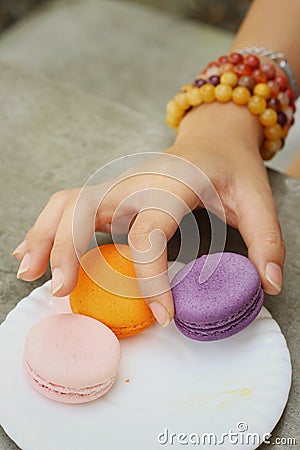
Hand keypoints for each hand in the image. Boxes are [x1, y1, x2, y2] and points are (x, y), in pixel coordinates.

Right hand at [13, 102, 284, 326]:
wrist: (212, 140)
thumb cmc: (231, 170)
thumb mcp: (257, 199)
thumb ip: (267, 240)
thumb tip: (269, 285)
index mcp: (172, 183)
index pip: (148, 231)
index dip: (150, 276)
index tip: (164, 316)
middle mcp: (136, 181)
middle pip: (86, 207)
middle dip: (66, 248)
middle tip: (60, 291)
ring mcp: (118, 185)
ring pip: (66, 203)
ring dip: (44, 236)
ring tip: (28, 273)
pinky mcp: (110, 195)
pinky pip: (68, 208)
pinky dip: (47, 230)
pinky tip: (33, 254)